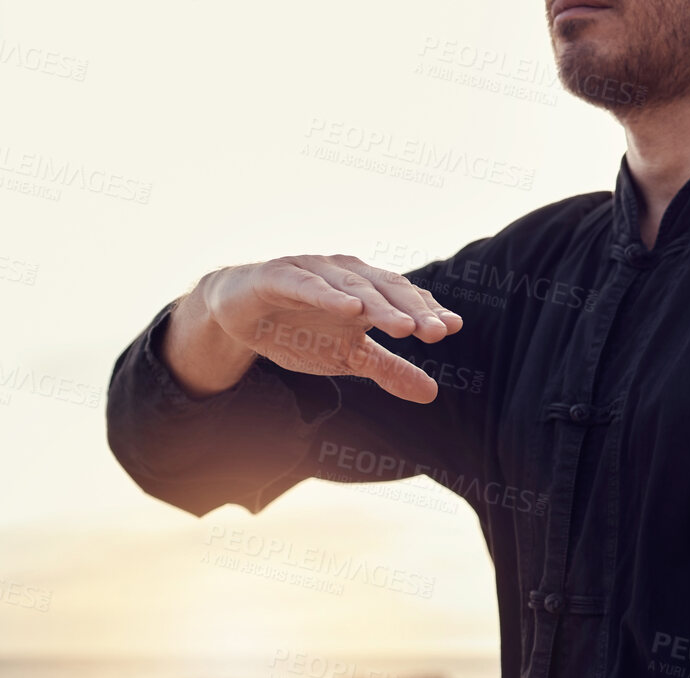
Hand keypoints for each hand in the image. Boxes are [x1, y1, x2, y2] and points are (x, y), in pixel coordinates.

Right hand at [183, 254, 463, 402]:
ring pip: (352, 287)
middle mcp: (345, 276)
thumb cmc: (298, 330)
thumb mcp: (347, 357)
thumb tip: (432, 393)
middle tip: (436, 331)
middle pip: (385, 290)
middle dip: (412, 310)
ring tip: (403, 326)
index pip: (403, 299)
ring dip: (379, 305)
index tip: (452, 327)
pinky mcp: (280, 275)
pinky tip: (349, 308)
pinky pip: (307, 285)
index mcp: (366, 292)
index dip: (428, 312)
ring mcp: (313, 272)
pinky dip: (329, 295)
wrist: (237, 315)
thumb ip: (388, 369)